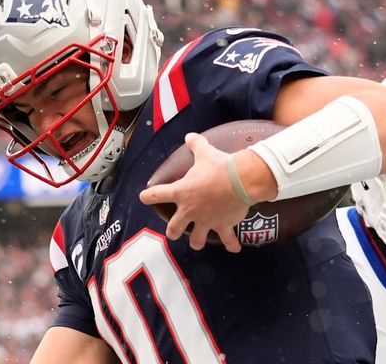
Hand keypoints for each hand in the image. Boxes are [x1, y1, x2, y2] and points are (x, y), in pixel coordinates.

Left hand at [139, 133, 249, 252]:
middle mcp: (190, 210)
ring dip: (197, 241)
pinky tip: (234, 249)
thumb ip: (195, 145)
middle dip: (172, 231)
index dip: (148, 197)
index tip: (144, 198)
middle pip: (174, 228)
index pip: (158, 195)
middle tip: (173, 232)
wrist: (241, 180)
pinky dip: (231, 245)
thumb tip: (190, 137)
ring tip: (197, 242)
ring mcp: (206, 220)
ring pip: (196, 239)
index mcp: (181, 192)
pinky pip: (227, 239)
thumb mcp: (205, 152)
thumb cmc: (220, 167)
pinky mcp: (223, 225)